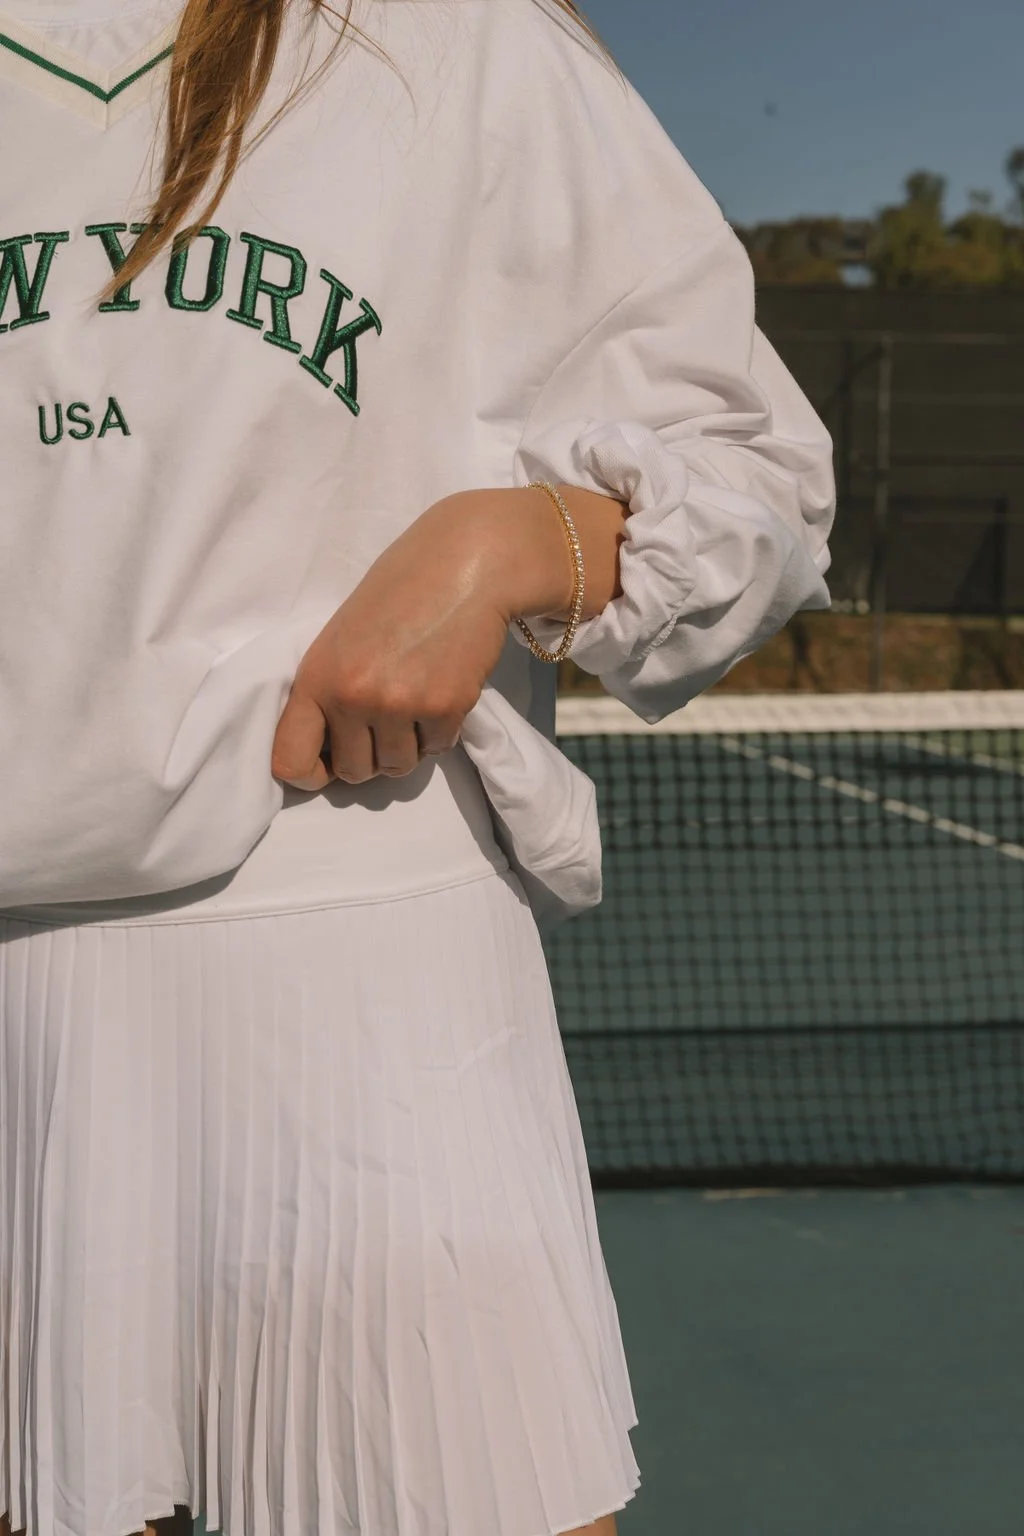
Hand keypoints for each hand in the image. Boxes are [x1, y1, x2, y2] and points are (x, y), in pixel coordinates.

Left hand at [270, 494, 526, 790]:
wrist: (463, 565)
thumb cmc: (397, 594)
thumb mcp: (340, 638)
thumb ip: (327, 692)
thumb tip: (326, 751)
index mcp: (316, 677)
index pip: (290, 761)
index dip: (310, 774)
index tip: (329, 762)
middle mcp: (352, 697)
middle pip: (353, 773)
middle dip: (369, 756)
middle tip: (383, 722)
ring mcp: (399, 705)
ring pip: (397, 768)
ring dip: (407, 746)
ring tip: (414, 703)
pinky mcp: (446, 708)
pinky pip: (437, 749)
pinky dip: (440, 731)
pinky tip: (441, 691)